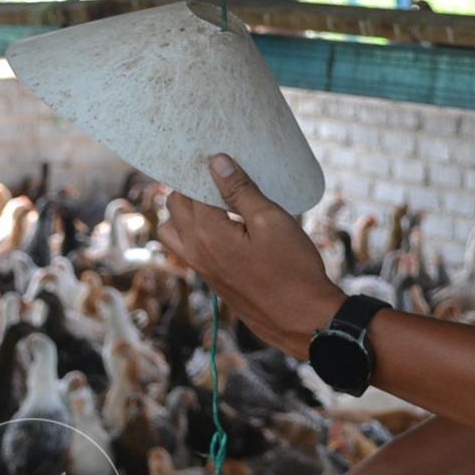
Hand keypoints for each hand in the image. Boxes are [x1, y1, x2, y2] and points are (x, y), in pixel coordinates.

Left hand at [154, 154, 342, 354]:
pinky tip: (227, 226)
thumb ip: (241, 190)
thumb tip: (217, 162)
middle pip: (174, 206)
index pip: (188, 189)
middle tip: (221, 176)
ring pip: (173, 231)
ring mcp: (201, 268)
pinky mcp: (211, 279)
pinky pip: (188, 249)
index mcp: (207, 232)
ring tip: (220, 203)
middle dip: (191, 187)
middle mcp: (196, 250)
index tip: (216, 156)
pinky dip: (196, 232)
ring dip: (187, 213)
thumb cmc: (292, 269)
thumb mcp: (271, 220)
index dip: (201, 170)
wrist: (301, 319)